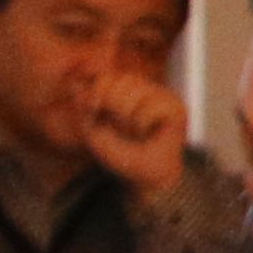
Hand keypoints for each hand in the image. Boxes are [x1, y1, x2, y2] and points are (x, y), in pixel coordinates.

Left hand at [75, 65, 186, 199]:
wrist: (144, 176)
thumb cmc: (119, 153)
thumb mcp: (93, 128)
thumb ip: (86, 106)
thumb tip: (75, 83)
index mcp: (125, 91)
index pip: (108, 76)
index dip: (98, 90)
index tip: (93, 109)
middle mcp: (145, 89)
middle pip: (122, 81)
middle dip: (113, 109)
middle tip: (120, 129)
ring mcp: (163, 97)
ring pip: (137, 93)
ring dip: (128, 120)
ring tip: (134, 133)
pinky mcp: (177, 108)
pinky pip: (151, 108)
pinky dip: (143, 125)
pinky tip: (149, 134)